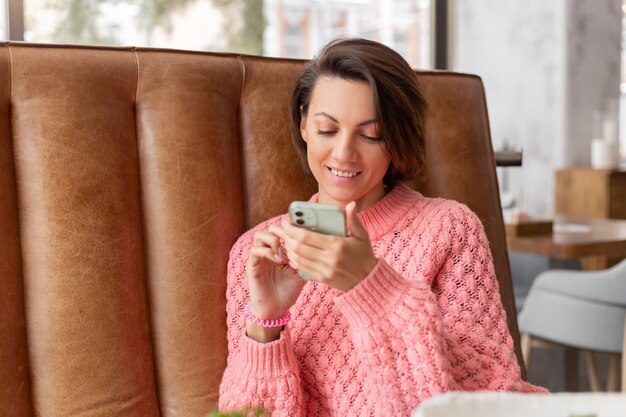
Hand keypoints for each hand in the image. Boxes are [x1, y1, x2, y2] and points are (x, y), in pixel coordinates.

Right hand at [246, 225, 305, 341]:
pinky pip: (255, 250)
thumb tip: (318, 248)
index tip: (303, 234)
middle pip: (271, 228)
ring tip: (284, 254)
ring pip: (260, 235)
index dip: (292, 229)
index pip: (284, 230)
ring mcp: (259, 257)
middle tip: (293, 241)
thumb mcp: (301, 274)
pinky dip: (267, 252)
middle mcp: (269, 251)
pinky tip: (278, 261)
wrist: (275, 310)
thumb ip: (306, 260)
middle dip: (283, 231)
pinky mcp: (252, 265)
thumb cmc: (288, 292)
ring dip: (273, 241)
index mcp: (281, 250)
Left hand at [279, 201, 377, 291]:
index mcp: (337, 244)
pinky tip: (294, 253)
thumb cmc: (364, 255)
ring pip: (298, 258)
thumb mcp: (362, 236)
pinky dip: (295, 260)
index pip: (307, 236)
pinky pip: (303, 268)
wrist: (368, 280)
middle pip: (299, 247)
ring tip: (288, 240)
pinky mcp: (323, 278)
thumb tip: (351, 204)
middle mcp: (329, 258)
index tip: (287, 222)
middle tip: (285, 231)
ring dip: (290, 248)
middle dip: (288, 238)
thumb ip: (353, 220)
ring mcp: (325, 270)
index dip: (293, 229)